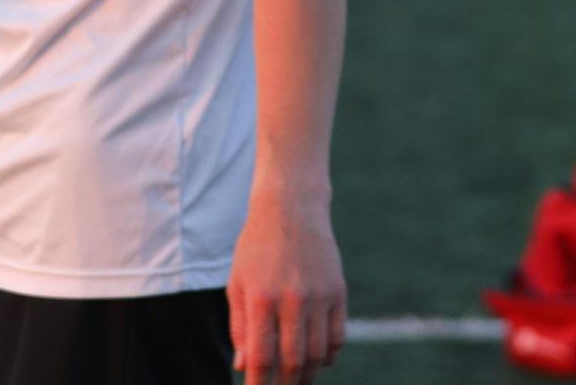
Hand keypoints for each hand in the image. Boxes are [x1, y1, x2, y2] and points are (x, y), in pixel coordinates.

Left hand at [228, 189, 345, 384]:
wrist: (291, 208)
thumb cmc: (256, 248)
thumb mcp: (237, 284)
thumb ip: (240, 327)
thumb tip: (245, 367)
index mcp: (261, 298)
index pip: (261, 357)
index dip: (258, 384)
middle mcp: (292, 299)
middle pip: (293, 361)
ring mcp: (319, 296)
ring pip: (318, 354)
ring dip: (308, 375)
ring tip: (297, 380)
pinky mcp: (338, 291)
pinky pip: (338, 337)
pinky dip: (329, 356)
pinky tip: (318, 360)